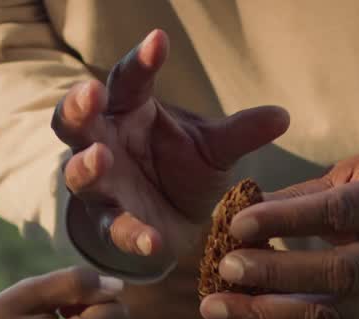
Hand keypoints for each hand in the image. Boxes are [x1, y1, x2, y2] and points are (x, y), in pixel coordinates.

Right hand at [53, 29, 289, 275]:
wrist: (172, 222)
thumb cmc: (182, 169)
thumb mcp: (214, 149)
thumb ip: (240, 133)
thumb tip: (283, 116)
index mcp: (129, 110)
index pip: (129, 79)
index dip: (141, 60)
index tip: (160, 40)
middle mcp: (105, 142)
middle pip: (76, 119)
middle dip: (78, 106)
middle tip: (90, 94)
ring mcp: (102, 185)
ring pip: (79, 172)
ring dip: (86, 165)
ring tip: (100, 157)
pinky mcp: (110, 224)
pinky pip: (113, 228)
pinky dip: (131, 233)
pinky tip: (151, 239)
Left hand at [197, 153, 358, 318]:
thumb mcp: (356, 174)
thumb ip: (301, 195)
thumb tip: (235, 210)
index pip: (341, 212)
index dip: (290, 219)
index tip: (238, 222)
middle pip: (342, 272)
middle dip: (280, 274)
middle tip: (226, 267)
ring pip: (332, 315)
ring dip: (269, 316)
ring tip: (216, 308)